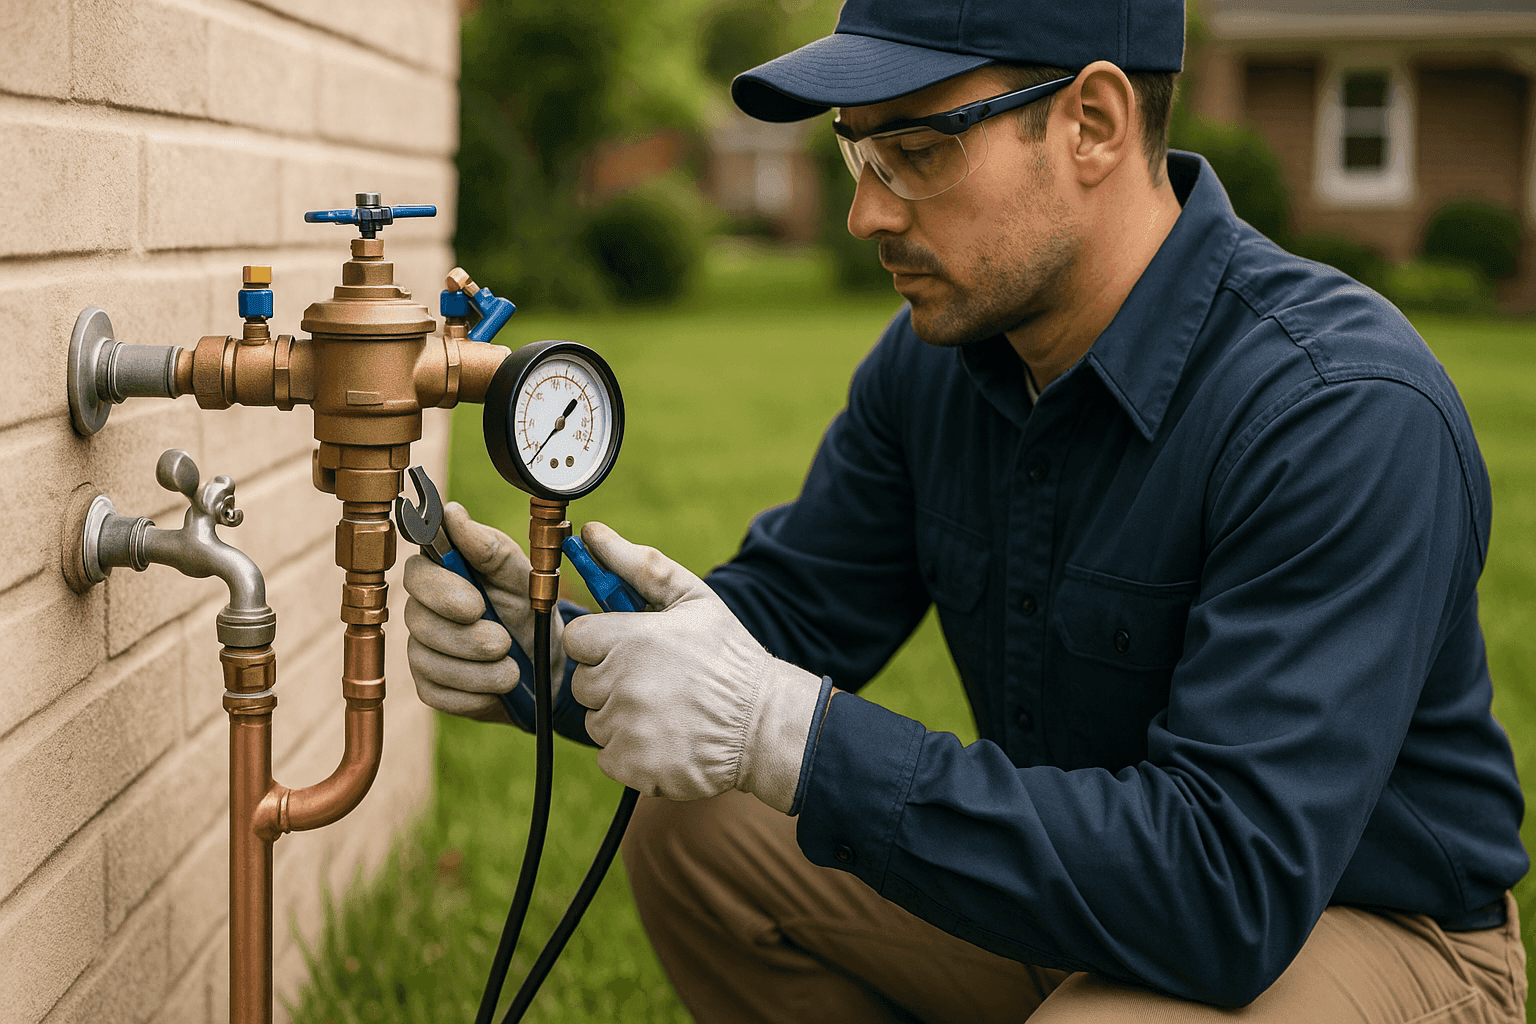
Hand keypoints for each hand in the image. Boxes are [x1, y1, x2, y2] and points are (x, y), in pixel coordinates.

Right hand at [403, 502, 562, 722]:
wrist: (547, 663)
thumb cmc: (528, 608)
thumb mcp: (522, 576)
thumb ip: (490, 548)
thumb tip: (452, 513)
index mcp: (442, 573)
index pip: (415, 574)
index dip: (440, 591)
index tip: (476, 605)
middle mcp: (422, 610)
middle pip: (418, 621)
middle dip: (467, 637)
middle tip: (503, 642)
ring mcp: (422, 649)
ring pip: (429, 660)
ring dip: (479, 669)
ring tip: (511, 668)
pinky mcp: (430, 686)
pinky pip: (439, 693)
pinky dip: (476, 693)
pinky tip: (498, 685)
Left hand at [561, 523, 821, 812]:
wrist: (765, 725)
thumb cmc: (729, 657)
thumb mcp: (692, 599)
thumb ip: (637, 564)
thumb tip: (592, 533)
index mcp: (631, 638)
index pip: (578, 639)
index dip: (603, 644)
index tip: (631, 650)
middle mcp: (622, 683)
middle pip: (583, 682)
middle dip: (611, 681)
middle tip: (656, 681)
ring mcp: (625, 728)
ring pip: (595, 720)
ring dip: (621, 718)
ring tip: (667, 711)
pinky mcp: (631, 766)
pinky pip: (608, 755)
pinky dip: (631, 752)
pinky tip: (666, 739)